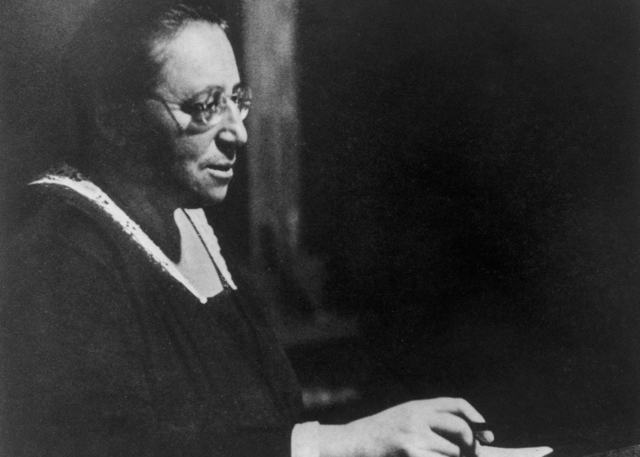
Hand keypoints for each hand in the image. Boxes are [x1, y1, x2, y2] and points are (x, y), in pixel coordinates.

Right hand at [318, 397, 493, 456]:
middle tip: (472, 455)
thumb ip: (429, 418)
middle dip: (471, 444)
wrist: (355, 442)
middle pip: (460, 428)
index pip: (456, 404)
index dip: (476, 417)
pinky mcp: (409, 452)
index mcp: (418, 405)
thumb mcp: (405, 416)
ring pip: (452, 450)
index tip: (487, 433)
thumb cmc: (383, 433)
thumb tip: (468, 432)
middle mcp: (417, 417)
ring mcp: (413, 435)